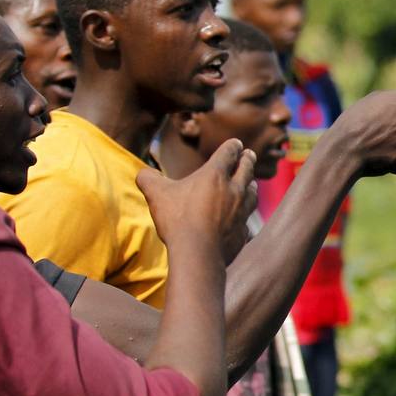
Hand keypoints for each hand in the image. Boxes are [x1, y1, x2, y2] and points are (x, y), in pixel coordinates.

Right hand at [138, 139, 257, 261]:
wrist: (198, 253)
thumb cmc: (177, 219)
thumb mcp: (156, 194)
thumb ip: (148, 178)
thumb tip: (143, 173)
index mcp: (215, 175)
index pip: (229, 153)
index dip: (233, 146)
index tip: (236, 143)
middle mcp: (234, 190)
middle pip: (247, 169)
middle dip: (248, 160)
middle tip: (250, 155)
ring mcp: (242, 211)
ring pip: (252, 193)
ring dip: (252, 186)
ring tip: (252, 184)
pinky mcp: (243, 232)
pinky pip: (247, 221)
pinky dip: (246, 216)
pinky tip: (243, 219)